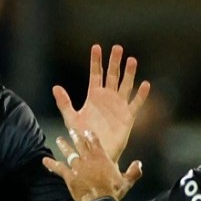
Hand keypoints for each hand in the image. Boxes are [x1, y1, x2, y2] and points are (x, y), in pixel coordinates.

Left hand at [42, 127, 142, 200]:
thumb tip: (139, 164)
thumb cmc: (113, 191)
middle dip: (75, 135)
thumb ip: (134, 171)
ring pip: (69, 153)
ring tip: (59, 139)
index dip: (90, 135)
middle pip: (80, 143)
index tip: (87, 130)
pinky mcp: (69, 176)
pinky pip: (58, 168)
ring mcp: (77, 167)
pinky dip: (51, 164)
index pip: (95, 141)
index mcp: (101, 157)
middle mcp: (88, 159)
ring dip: (64, 145)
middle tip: (71, 129)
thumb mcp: (127, 181)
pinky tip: (44, 161)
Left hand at [52, 44, 149, 162]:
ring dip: (129, 73)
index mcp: (94, 95)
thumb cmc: (82, 137)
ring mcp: (119, 106)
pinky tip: (145, 85)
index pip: (96, 74)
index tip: (96, 47)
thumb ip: (65, 103)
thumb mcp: (71, 119)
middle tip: (117, 47)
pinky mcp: (128, 117)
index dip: (96, 61)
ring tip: (131, 60)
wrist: (95, 153)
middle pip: (112, 75)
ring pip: (125, 85)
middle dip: (114, 62)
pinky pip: (136, 104)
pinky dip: (141, 95)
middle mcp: (108, 97)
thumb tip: (55, 87)